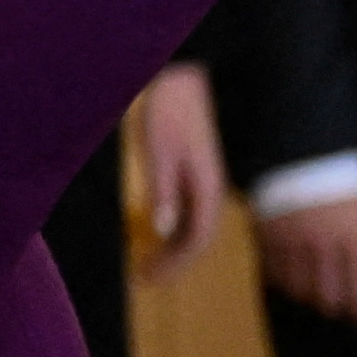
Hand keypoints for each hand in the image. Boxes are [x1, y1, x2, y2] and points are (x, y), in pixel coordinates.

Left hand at [132, 64, 227, 270]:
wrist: (183, 76)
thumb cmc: (169, 110)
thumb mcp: (160, 148)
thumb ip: (163, 188)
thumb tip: (164, 228)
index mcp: (206, 187)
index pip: (197, 240)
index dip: (175, 264)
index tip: (150, 280)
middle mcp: (211, 188)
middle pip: (197, 238)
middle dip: (173, 263)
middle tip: (145, 280)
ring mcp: (204, 180)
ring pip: (194, 226)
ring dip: (173, 248)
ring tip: (147, 264)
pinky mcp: (195, 170)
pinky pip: (189, 210)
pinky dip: (173, 228)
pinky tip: (155, 233)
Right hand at [255, 192, 356, 324]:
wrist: (301, 145)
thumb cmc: (345, 180)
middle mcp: (326, 245)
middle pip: (329, 301)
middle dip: (335, 306)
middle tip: (338, 302)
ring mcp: (294, 241)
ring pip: (299, 292)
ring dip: (308, 294)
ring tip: (313, 287)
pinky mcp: (267, 235)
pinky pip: (274, 275)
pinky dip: (283, 280)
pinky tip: (292, 272)